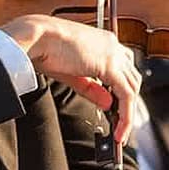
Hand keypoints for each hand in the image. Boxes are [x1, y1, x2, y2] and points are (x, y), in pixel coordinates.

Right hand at [3, 14, 144, 145]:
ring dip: (128, 113)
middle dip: (128, 104)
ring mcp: (113, 54)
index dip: (121, 90)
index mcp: (103, 42)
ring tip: (120, 132)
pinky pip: (125, 94)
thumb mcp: (73, 74)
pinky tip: (119, 127)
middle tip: (120, 125)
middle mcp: (112, 45)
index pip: (122, 69)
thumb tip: (108, 103)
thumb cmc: (45, 48)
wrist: (37, 37)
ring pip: (131, 88)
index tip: (115, 109)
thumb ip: (92, 88)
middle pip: (131, 79)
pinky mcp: (110, 65)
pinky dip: (125, 114)